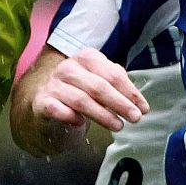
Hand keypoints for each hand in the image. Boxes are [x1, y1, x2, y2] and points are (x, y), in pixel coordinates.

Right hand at [33, 48, 148, 132]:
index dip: (130, 92)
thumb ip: (118, 87)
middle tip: (135, 118)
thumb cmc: (80, 90)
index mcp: (86, 57)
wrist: (46, 99)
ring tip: (118, 126)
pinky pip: (58, 110)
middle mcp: (68, 67)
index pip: (112, 74)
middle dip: (120, 104)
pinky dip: (71, 117)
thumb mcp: (99, 81)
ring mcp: (53, 84)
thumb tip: (139, 104)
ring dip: (102, 115)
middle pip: (99, 86)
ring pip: (81, 100)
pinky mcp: (42, 102)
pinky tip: (81, 123)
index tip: (143, 108)